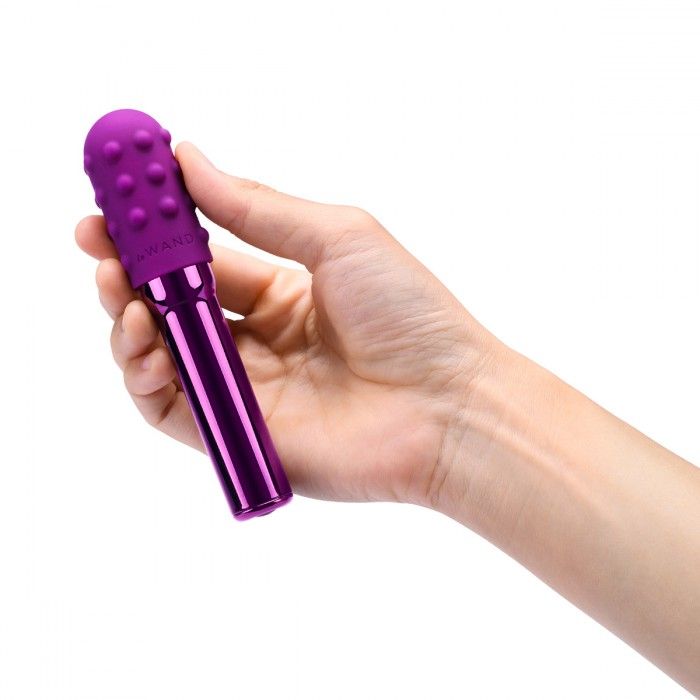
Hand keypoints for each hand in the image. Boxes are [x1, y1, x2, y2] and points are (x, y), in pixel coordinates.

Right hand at [75, 143, 496, 505]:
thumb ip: (258, 208)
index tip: (117, 197)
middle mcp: (257, 341)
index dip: (156, 231)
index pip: (200, 258)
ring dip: (125, 320)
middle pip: (170, 306)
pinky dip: (143, 378)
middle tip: (96, 240)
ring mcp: (245, 390)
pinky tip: (143, 343)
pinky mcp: (239, 436)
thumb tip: (189, 159)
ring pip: (159, 356)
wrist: (449, 406)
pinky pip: (170, 410)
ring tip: (121, 292)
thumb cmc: (410, 315)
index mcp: (281, 292)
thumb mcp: (336, 237)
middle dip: (126, 271)